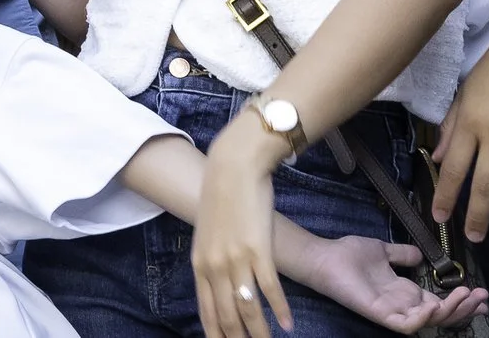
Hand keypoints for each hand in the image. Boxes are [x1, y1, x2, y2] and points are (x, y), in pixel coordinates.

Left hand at [192, 126, 286, 337]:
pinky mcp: (258, 250)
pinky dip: (280, 310)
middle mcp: (214, 267)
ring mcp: (236, 260)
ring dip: (260, 333)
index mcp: (200, 264)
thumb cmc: (223, 198)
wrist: (233, 167)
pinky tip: (288, 325)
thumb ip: (212, 261)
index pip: (207, 312)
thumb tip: (222, 285)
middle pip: (227, 317)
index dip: (216, 336)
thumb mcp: (209, 235)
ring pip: (248, 309)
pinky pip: (270, 289)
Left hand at [291, 234, 488, 333]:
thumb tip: (421, 254)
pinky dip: (423, 319)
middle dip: (464, 309)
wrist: (325, 257)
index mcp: (406, 293)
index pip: (440, 303)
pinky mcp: (381, 315)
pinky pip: (407, 325)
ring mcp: (393, 312)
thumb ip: (402, 255)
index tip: (481, 294)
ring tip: (465, 296)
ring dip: (450, 312)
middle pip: (442, 316)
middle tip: (482, 298)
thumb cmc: (350, 255)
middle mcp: (404, 305)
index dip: (461, 302)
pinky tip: (435, 306)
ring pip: (430, 322)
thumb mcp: (384, 251)